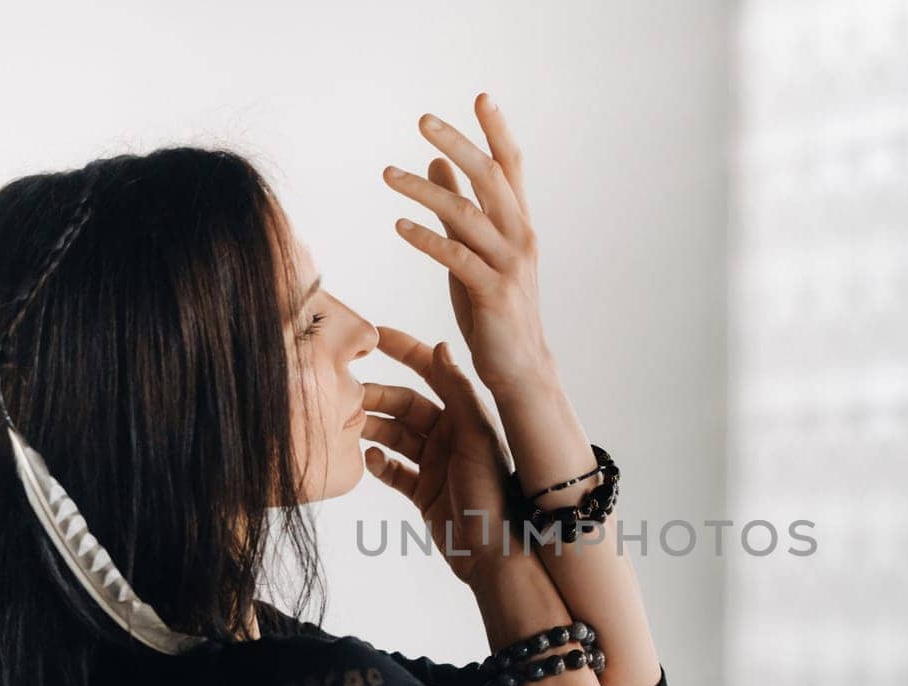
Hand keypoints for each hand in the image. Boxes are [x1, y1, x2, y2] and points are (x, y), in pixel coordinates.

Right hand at [361, 326, 515, 586]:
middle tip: (345, 396)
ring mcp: (435, 464)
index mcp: (466, 416)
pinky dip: (379, 465)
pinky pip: (394, 471)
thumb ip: (458, 391)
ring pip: (395, 437)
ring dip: (372, 430)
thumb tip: (439, 346)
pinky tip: (368, 461)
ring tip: (347, 427)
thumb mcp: (476, 435)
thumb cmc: (494, 494)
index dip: (405, 352)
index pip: (431, 372)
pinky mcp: (423, 493)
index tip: (373, 337)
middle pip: (405, 406)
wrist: (495, 554)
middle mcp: (450, 436)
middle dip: (377, 398)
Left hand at [383, 93, 551, 396]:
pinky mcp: (493, 293)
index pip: (510, 168)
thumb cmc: (494, 309)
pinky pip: (457, 257)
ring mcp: (509, 265)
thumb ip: (458, 207)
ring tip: (388, 174)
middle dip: (458, 144)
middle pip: (490, 178)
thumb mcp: (473, 251)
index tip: (481, 97)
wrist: (520, 367)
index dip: (497, 132)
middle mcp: (520, 238)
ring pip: (468, 214)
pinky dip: (427, 238)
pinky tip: (400, 224)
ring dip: (425, 190)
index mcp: (518, 225)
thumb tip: (438, 162)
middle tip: (423, 120)